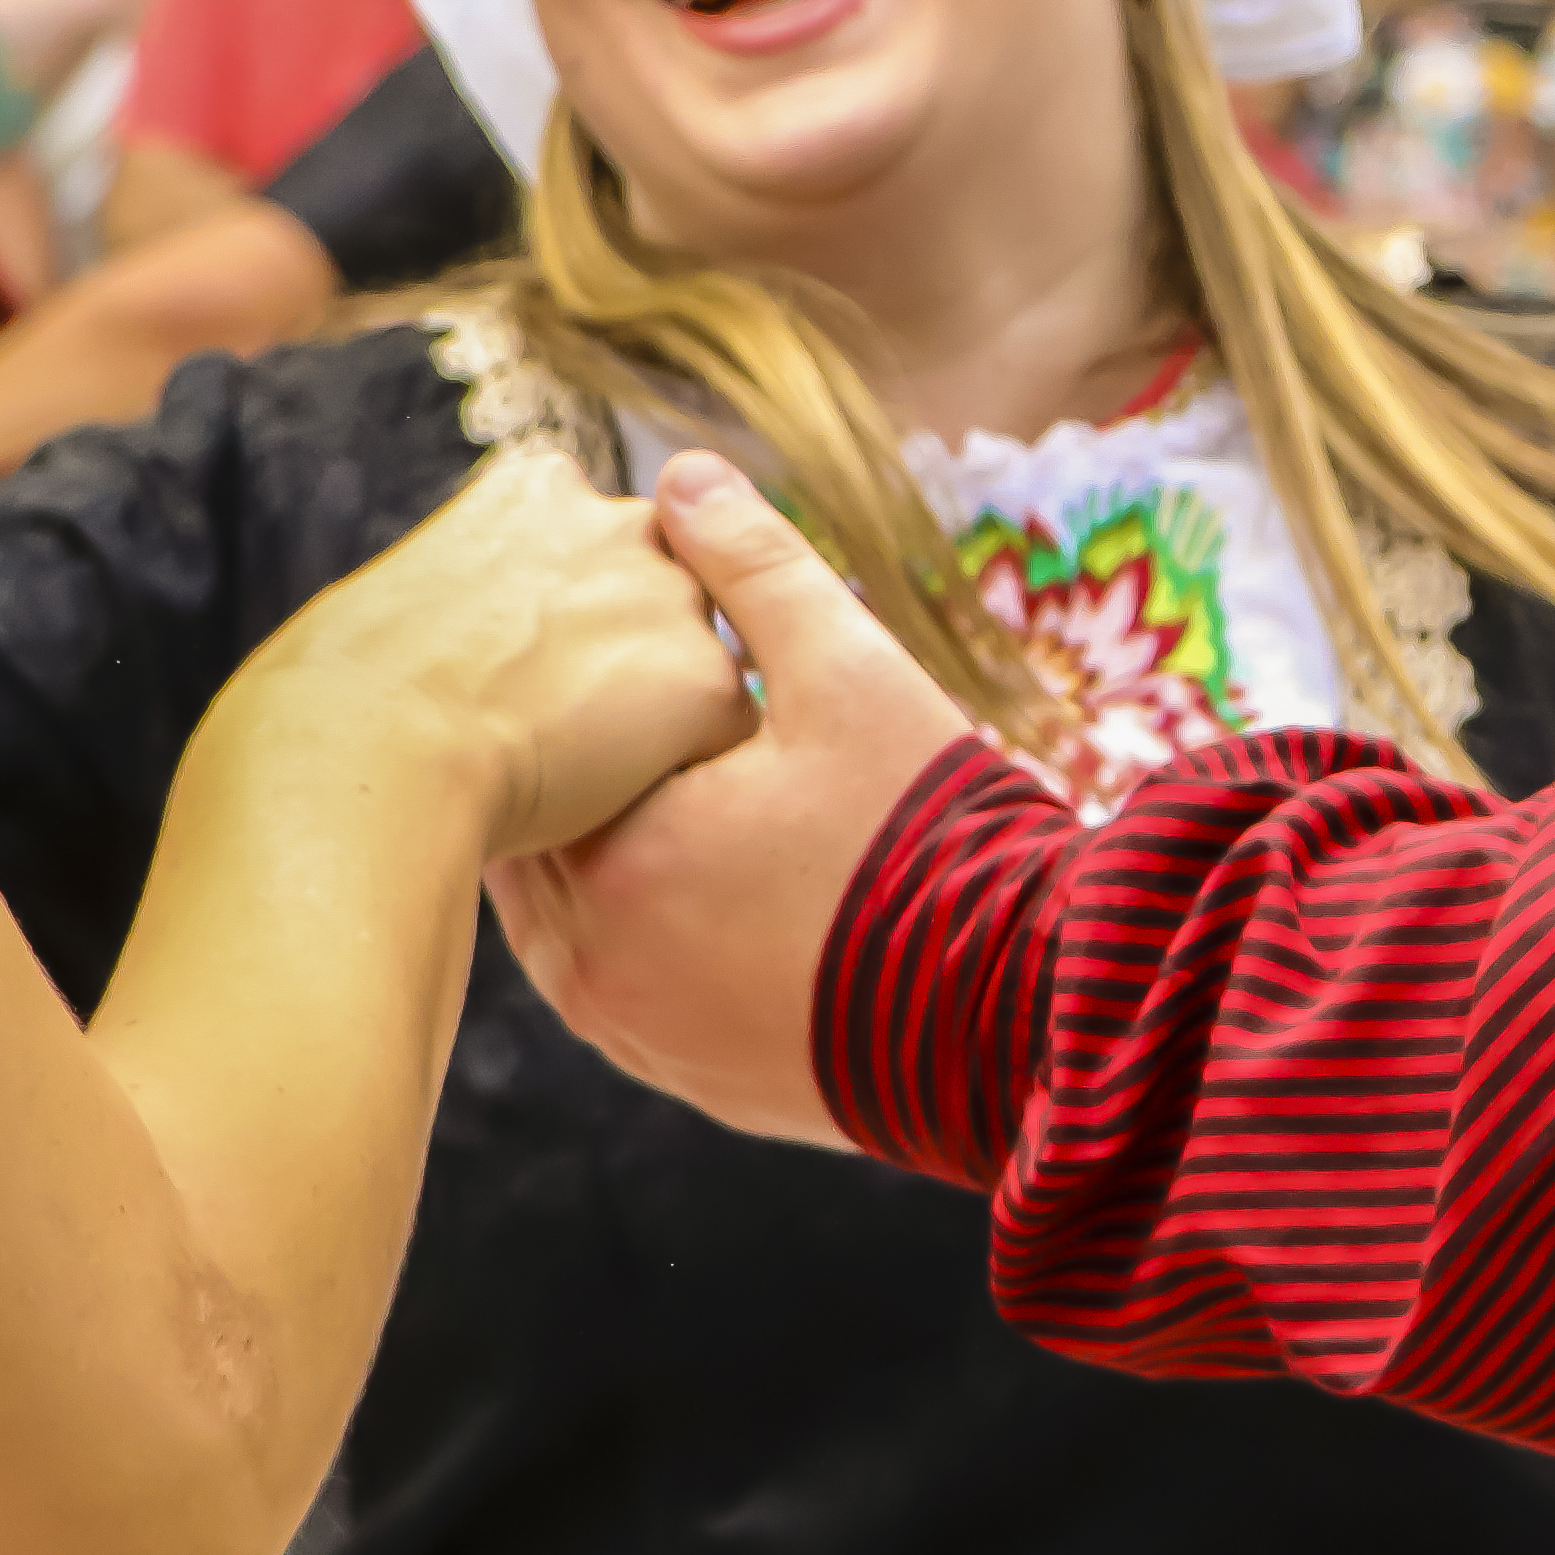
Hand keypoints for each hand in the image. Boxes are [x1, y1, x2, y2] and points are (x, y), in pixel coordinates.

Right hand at [206, 449, 752, 863]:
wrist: (367, 748)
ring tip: (570, 765)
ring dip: (655, 711)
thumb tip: (481, 641)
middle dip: (625, 652)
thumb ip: (477, 589)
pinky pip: (716, 741)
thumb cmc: (348, 694)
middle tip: (551, 723)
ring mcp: (672, 595)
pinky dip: (671, 775)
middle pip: (659, 590)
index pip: (590, 539)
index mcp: (538, 486)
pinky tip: (599, 797)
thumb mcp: (406, 596)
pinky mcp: (706, 680)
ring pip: (696, 661)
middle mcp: (621, 519)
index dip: (563, 612)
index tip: (520, 662)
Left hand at [496, 451, 976, 1150]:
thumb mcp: (852, 674)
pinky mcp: (687, 1078)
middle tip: (601, 708)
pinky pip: (622, 990)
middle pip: (539, 841)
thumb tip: (687, 476)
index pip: (533, 755)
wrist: (1020, 1022)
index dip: (562, 693)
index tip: (583, 649)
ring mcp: (638, 1034)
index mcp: (616, 855)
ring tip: (655, 787)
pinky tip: (698, 882)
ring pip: (569, 920)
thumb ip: (759, 569)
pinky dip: (639, 931)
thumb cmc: (937, 839)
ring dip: (597, 854)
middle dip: (570, 773)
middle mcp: (597, 963)